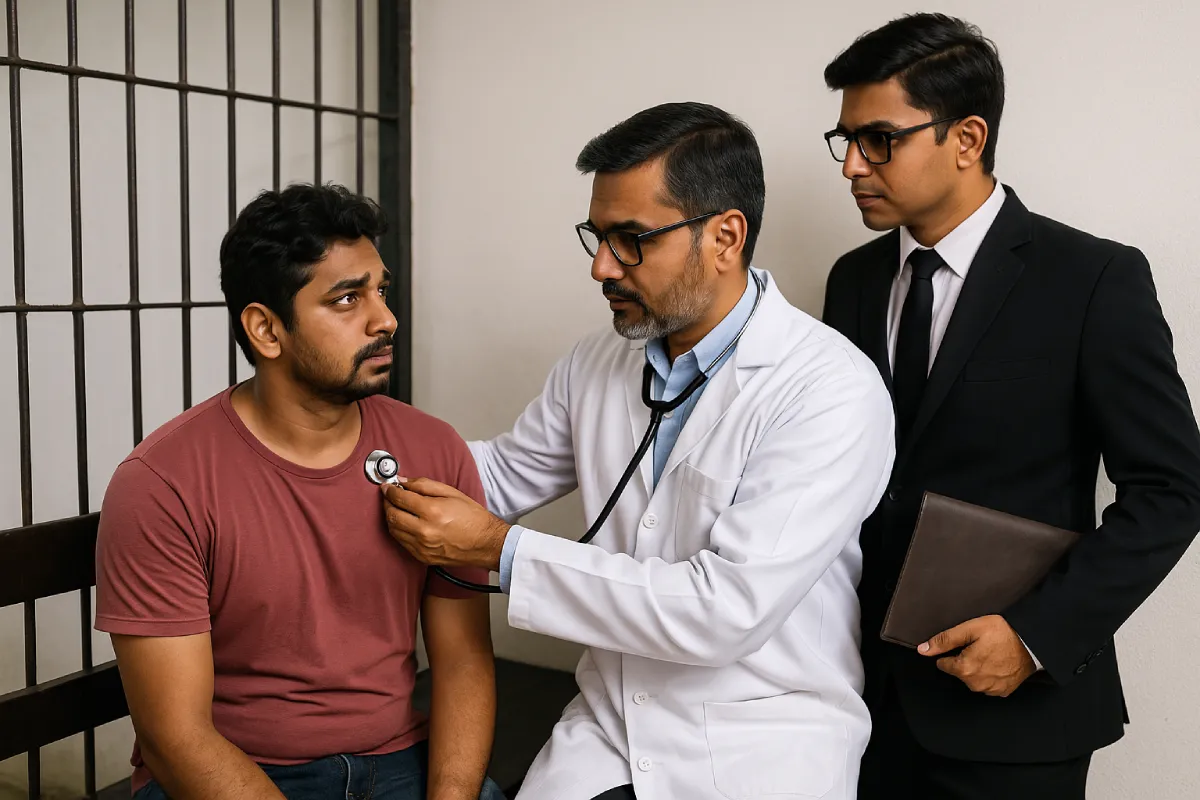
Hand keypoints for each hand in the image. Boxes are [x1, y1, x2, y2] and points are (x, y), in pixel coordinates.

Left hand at [380, 478, 508, 570]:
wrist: (486, 544)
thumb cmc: (472, 517)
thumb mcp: (451, 493)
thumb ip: (424, 485)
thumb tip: (403, 482)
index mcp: (432, 511)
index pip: (400, 498)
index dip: (390, 490)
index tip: (387, 486)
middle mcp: (424, 530)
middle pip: (392, 515)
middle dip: (387, 503)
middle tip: (389, 496)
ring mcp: (422, 546)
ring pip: (393, 530)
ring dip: (391, 517)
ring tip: (397, 508)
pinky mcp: (422, 557)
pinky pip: (401, 542)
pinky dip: (399, 531)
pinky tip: (405, 523)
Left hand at [918, 615, 1036, 696]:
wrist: (1033, 642)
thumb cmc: (1002, 633)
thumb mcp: (970, 628)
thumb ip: (944, 640)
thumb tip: (922, 650)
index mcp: (964, 669)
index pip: (943, 664)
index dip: (951, 652)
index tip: (964, 644)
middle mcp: (975, 684)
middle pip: (958, 672)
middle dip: (964, 660)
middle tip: (980, 646)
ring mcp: (990, 690)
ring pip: (973, 679)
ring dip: (977, 669)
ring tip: (990, 653)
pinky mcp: (1003, 691)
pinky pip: (988, 684)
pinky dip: (990, 675)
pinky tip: (998, 663)